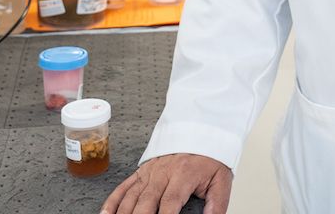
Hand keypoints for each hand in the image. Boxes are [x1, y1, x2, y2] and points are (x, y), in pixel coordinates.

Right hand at [101, 153, 232, 213]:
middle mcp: (162, 174)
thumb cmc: (210, 157)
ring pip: (131, 198)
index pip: (170, 204)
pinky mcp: (142, 172)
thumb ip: (217, 204)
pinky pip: (123, 187)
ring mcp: (149, 172)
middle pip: (145, 203)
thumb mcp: (221, 180)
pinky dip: (112, 202)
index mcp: (183, 175)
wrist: (200, 130)